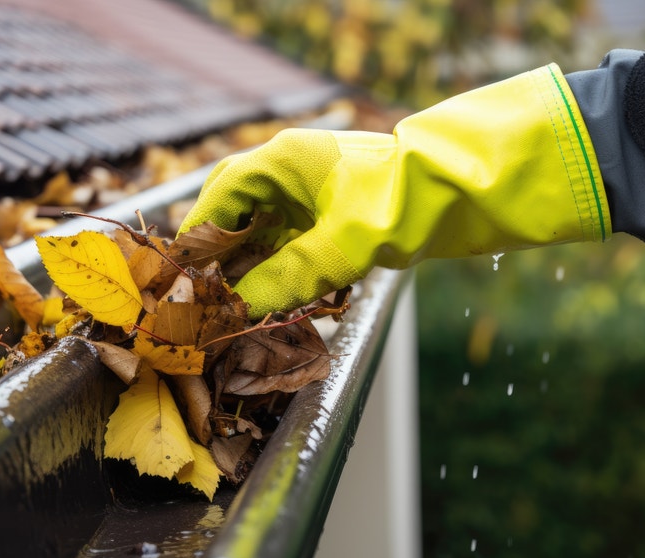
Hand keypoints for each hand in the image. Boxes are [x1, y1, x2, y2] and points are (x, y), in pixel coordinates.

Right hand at [179, 64, 611, 317]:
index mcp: (282, 162)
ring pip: (261, 229)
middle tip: (203, 295)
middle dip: (218, 255)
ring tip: (232, 305)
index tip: (180, 277)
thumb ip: (286, 278)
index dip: (196, 238)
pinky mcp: (331, 213)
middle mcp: (290, 172)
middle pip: (234, 211)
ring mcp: (311, 191)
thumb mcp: (340, 247)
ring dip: (247, 266)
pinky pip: (288, 240)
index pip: (219, 196)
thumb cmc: (403, 203)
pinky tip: (271, 296)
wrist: (464, 192)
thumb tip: (240, 308)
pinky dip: (276, 268)